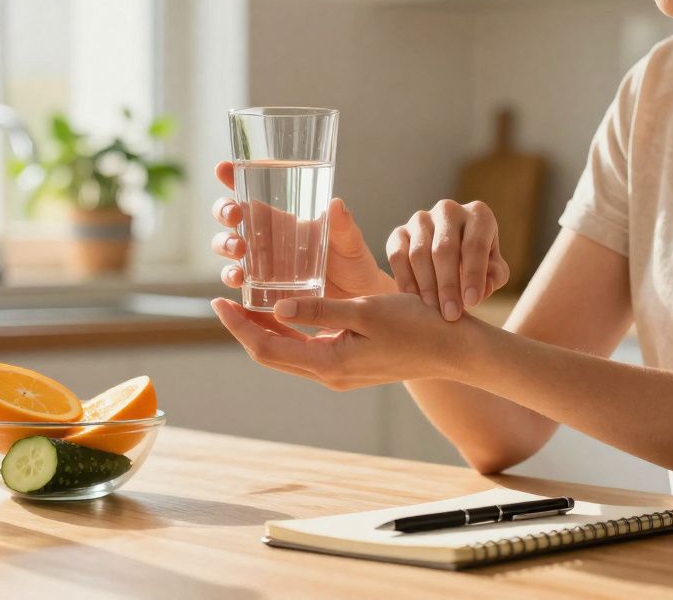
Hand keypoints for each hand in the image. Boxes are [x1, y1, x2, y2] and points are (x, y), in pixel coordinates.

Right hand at [210, 160, 394, 297]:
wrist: (357, 301)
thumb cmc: (353, 264)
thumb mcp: (350, 242)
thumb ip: (343, 226)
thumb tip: (336, 204)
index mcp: (284, 217)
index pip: (253, 190)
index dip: (233, 177)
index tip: (223, 168)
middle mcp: (267, 236)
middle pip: (231, 216)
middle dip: (224, 211)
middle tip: (234, 215)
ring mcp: (261, 261)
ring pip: (227, 244)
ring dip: (225, 243)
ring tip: (239, 250)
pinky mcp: (261, 286)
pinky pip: (237, 278)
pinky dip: (230, 276)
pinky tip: (238, 279)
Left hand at [210, 294, 488, 389]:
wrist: (454, 349)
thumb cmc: (417, 325)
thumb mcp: (366, 310)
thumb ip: (319, 309)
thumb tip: (277, 306)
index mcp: (329, 363)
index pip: (266, 348)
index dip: (238, 326)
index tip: (218, 302)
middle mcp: (329, 374)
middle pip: (271, 354)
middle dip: (244, 328)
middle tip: (225, 299)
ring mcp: (340, 373)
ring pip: (288, 353)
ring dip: (265, 330)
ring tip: (247, 301)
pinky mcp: (350, 365)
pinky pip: (307, 350)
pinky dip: (290, 331)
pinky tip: (287, 310)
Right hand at [386, 200, 508, 321]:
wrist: (452, 256)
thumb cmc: (478, 264)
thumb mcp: (493, 270)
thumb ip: (493, 277)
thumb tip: (482, 289)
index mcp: (478, 215)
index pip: (474, 244)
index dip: (473, 275)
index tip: (472, 302)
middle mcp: (448, 210)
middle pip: (444, 248)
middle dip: (448, 285)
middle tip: (451, 314)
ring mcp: (421, 219)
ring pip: (419, 253)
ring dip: (426, 286)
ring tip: (434, 311)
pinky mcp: (399, 232)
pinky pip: (397, 256)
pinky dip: (405, 281)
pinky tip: (414, 301)